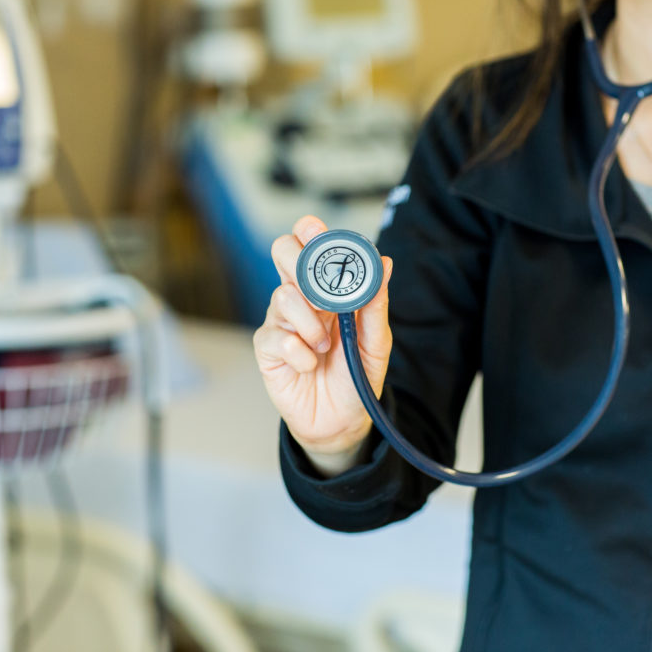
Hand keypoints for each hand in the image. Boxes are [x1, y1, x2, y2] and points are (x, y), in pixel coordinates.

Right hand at [253, 216, 393, 475]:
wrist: (341, 421)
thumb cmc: (356, 377)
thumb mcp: (376, 342)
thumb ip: (375, 305)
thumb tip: (384, 263)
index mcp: (327, 290)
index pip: (311, 245)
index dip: (309, 231)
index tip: (315, 230)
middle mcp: (301, 298)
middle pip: (283, 253)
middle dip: (298, 262)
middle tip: (318, 288)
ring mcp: (281, 322)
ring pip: (282, 296)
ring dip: (310, 323)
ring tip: (324, 346)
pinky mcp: (268, 349)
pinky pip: (276, 337)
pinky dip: (298, 352)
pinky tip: (308, 364)